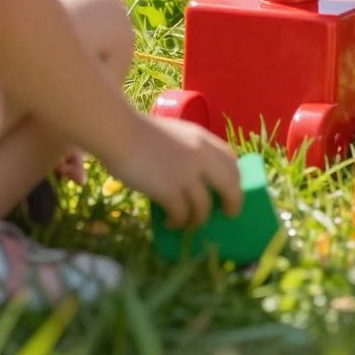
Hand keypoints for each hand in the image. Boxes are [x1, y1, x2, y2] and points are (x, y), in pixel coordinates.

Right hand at [113, 115, 242, 230]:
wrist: (119, 132)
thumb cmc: (139, 132)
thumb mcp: (175, 134)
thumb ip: (189, 151)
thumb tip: (194, 178)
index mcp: (203, 139)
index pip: (232, 161)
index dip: (235, 180)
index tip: (231, 191)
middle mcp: (201, 156)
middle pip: (231, 186)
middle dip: (233, 203)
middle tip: (228, 214)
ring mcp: (187, 174)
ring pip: (204, 208)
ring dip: (197, 220)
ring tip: (186, 223)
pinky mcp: (170, 190)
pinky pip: (182, 215)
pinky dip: (177, 223)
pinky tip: (169, 222)